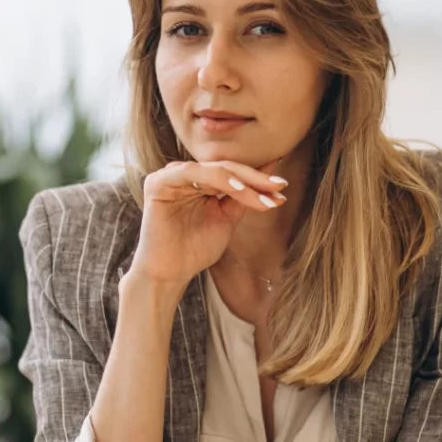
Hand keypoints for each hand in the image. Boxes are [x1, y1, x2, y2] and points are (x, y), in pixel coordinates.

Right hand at [128, 158, 288, 289]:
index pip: (233, 173)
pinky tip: (238, 188)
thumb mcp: (227, 219)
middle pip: (227, 168)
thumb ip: (243, 199)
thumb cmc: (195, 248)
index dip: (259, 179)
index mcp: (200, 180)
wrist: (170, 273)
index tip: (283, 187)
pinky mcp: (158, 182)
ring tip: (265, 194)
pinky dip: (217, 178)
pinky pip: (192, 173)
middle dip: (256, 178)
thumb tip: (273, 183)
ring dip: (242, 181)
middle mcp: (185, 174)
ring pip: (214, 170)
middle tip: (280, 186)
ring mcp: (171, 176)